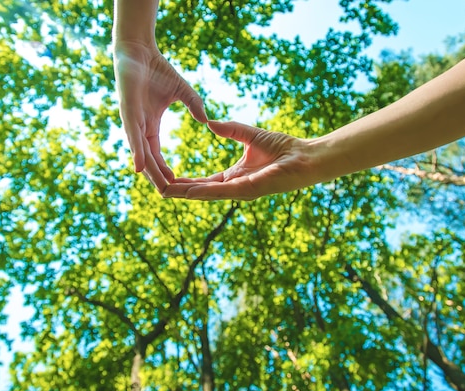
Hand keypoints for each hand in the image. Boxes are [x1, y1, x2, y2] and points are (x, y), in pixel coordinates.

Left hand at [114, 41, 207, 191]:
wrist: (139, 50)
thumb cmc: (157, 68)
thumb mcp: (182, 91)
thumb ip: (194, 105)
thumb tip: (206, 121)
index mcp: (150, 125)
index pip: (157, 154)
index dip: (165, 170)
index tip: (176, 185)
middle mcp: (139, 127)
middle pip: (149, 160)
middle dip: (159, 178)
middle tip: (170, 195)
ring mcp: (132, 121)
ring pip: (140, 153)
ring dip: (149, 172)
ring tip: (159, 190)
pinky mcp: (127, 113)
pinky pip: (133, 137)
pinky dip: (136, 153)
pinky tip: (140, 168)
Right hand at [163, 121, 316, 199]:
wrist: (307, 156)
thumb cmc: (286, 148)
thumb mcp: (251, 135)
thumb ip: (231, 130)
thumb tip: (211, 122)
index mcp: (236, 177)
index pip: (205, 182)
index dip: (185, 182)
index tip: (166, 178)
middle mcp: (236, 187)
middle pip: (201, 191)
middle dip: (179, 191)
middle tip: (156, 189)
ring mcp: (242, 191)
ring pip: (206, 194)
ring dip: (185, 194)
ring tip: (164, 192)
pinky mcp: (250, 189)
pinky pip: (222, 191)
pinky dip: (204, 192)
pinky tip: (188, 191)